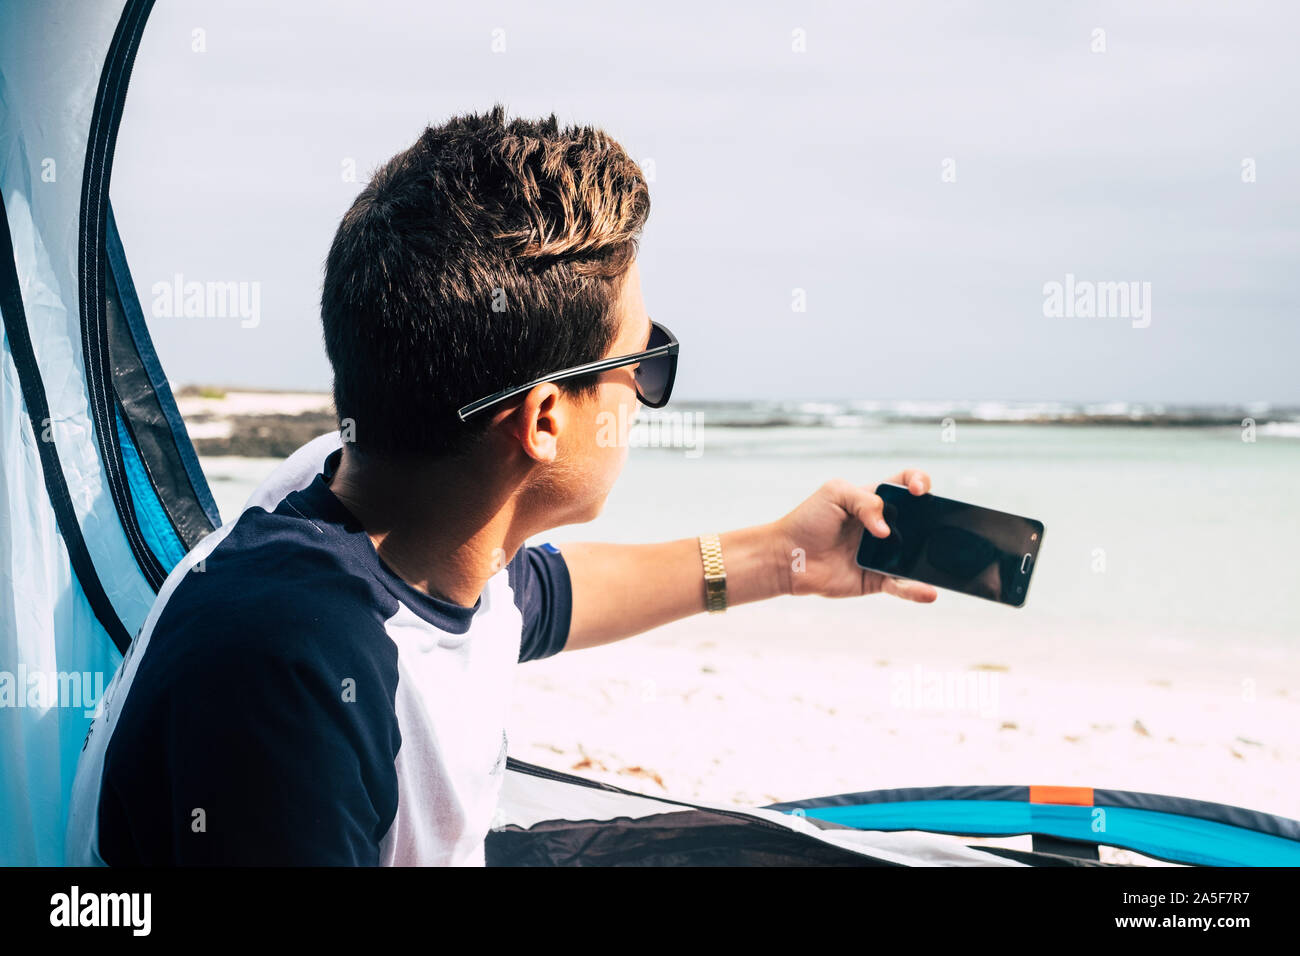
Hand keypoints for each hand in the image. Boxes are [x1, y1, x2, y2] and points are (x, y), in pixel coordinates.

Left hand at [770, 470, 938, 602]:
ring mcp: (884, 554)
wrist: (787, 556)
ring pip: (916, 555)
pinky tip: (929, 592)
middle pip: (921, 520)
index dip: (920, 482)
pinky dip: (916, 590)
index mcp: (876, 500)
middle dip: (936, 520)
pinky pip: (902, 585)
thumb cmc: (808, 520)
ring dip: (931, 557)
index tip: (918, 491)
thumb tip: (886, 530)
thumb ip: (865, 501)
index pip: (907, 484)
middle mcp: (886, 526)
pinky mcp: (877, 579)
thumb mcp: (834, 493)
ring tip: (941, 559)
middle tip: (940, 524)